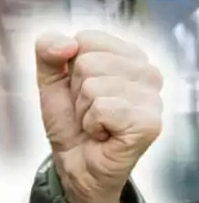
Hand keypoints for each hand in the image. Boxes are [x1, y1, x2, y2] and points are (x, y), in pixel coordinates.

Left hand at [36, 30, 163, 202]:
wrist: (75, 163)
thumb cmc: (71, 120)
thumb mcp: (50, 79)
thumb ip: (48, 50)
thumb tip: (67, 41)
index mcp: (129, 55)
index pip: (86, 39)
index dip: (70, 68)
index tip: (80, 90)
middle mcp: (148, 73)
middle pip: (87, 62)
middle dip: (76, 91)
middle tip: (88, 111)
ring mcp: (153, 98)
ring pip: (93, 86)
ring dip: (84, 110)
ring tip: (96, 123)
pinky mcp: (149, 123)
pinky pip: (102, 108)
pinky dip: (92, 124)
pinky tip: (104, 134)